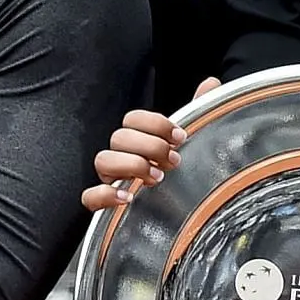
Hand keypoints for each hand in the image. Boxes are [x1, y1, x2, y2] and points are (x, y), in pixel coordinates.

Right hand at [79, 77, 220, 210]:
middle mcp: (122, 157)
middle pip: (119, 137)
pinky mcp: (104, 206)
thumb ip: (200, 110)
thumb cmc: (184, 176)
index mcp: (139, 140)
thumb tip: (211, 83)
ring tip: (157, 178)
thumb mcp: (196, 141)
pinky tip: (127, 197)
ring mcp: (110, 180)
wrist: (181, 216)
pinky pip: (88, 197)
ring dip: (131, 165)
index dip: (155, 124)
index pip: (132, 118)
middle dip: (150, 146)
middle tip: (174, 160)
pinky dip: (104, 195)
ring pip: (102, 160)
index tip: (180, 137)